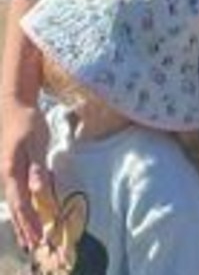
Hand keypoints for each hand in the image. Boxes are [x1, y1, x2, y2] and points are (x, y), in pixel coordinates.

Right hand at [0, 100, 49, 249]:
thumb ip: (37, 166)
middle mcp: (7, 175)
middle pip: (16, 207)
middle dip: (25, 227)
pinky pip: (16, 193)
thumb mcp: (36, 142)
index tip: (38, 236)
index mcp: (12, 170)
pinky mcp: (11, 169)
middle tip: (34, 246)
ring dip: (21, 221)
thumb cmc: (27, 122)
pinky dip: (21, 208)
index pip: (22, 202)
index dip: (29, 221)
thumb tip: (38, 188)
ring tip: (27, 239)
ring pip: (14, 202)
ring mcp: (7, 172)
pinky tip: (24, 214)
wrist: (14, 106)